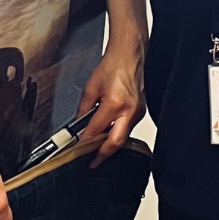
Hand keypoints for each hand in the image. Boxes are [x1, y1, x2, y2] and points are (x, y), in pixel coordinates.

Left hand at [78, 43, 144, 162]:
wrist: (129, 56)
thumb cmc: (112, 66)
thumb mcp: (90, 88)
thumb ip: (83, 110)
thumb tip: (79, 126)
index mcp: (114, 104)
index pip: (96, 131)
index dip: (85, 143)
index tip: (78, 151)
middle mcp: (129, 111)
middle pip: (115, 143)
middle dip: (102, 155)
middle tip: (93, 163)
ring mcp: (137, 113)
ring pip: (122, 138)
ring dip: (109, 145)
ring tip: (97, 151)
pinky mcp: (140, 112)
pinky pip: (127, 129)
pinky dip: (117, 134)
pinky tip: (107, 135)